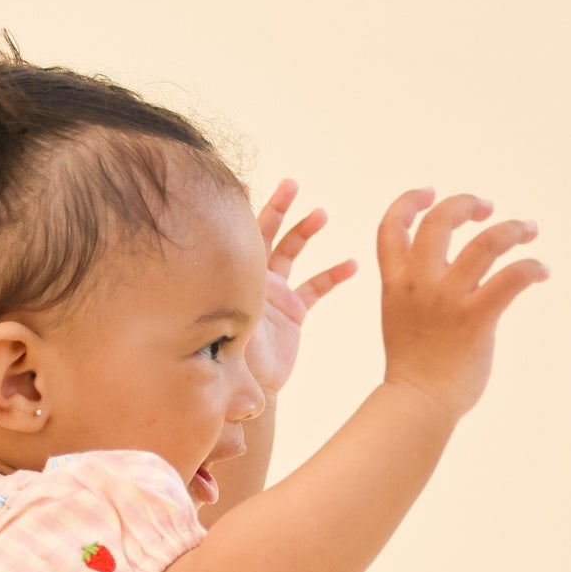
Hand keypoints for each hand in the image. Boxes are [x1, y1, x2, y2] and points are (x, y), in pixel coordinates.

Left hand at [243, 178, 359, 399]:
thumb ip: (225, 313)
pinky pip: (317, 286)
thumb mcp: (223, 332)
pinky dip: (334, 274)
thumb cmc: (231, 362)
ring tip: (320, 214)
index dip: (240, 211)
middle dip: (279, 207)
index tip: (244, 184)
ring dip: (306, 230)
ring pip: (293, 251)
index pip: (237, 238)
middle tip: (291, 185)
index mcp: (236, 278)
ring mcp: (276, 291)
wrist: (250, 387)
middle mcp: (255, 278)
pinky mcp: (294, 309)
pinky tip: (352, 264)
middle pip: (267, 233)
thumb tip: (219, 302)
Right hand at [378, 189, 547, 422]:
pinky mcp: (476, 319)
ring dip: (512, 229)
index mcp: (396, 284)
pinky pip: (511, 278)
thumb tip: (463, 272)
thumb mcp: (403, 319)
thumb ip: (423, 290)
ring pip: (485, 243)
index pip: (392, 228)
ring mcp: (447, 300)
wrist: (418, 404)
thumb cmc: (415, 368)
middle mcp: (419, 285)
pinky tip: (541, 271)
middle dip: (466, 204)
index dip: (409, 202)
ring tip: (528, 230)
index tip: (429, 194)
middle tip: (488, 209)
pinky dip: (532, 268)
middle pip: (440, 221)